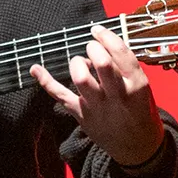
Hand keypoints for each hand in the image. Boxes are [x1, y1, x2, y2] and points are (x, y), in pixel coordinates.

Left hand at [30, 25, 164, 165]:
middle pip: (103, 65)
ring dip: (77, 63)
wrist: (136, 147)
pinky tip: (35, 69)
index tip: (98, 31)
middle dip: (93, 48)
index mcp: (137, 86)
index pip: (123, 55)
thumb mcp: (142, 88)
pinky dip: (46, 81)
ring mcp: (98, 106)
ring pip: (81, 78)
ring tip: (81, 63)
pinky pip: (60, 95)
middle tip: (91, 47)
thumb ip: (125, 69)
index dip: (107, 38)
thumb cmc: (138, 110)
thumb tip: (101, 44)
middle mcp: (117, 96)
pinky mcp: (81, 114)